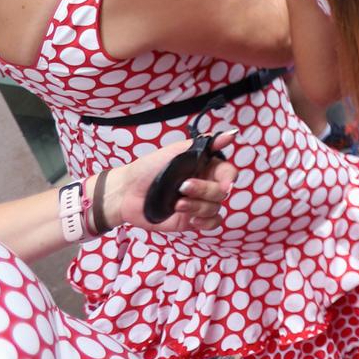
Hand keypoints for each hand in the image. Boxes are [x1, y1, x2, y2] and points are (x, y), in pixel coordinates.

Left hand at [104, 132, 237, 233]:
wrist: (126, 191)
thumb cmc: (149, 167)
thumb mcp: (177, 151)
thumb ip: (205, 144)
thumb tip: (231, 135)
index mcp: (205, 168)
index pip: (228, 173)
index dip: (228, 178)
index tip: (224, 183)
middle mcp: (205, 186)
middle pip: (221, 192)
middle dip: (204, 191)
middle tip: (183, 187)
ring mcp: (198, 204)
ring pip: (215, 208)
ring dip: (198, 206)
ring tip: (177, 204)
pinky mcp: (190, 221)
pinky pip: (211, 224)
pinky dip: (206, 222)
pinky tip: (192, 219)